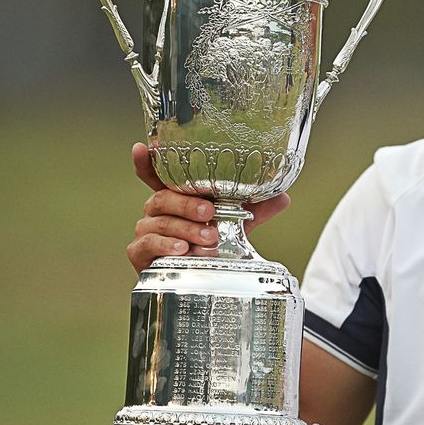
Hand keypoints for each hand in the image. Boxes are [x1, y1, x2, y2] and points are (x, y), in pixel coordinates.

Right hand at [126, 142, 290, 272]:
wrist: (199, 278)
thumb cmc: (212, 243)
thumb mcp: (235, 224)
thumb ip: (254, 209)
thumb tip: (283, 197)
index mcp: (175, 196)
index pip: (155, 175)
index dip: (146, 161)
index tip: (142, 147)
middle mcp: (156, 210)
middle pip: (163, 198)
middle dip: (187, 204)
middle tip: (211, 213)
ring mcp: (146, 230)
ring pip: (160, 222)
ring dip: (186, 229)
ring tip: (208, 237)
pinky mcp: (140, 253)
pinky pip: (148, 245)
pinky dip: (166, 246)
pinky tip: (182, 250)